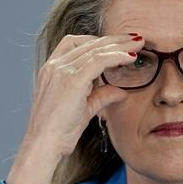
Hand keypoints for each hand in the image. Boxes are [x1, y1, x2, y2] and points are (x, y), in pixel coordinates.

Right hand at [6, 33, 141, 183]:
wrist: (43, 146)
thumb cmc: (58, 134)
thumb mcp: (83, 111)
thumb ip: (100, 97)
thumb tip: (121, 91)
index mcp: (51, 70)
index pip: (74, 44)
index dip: (97, 41)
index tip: (117, 44)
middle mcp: (54, 66)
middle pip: (87, 42)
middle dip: (113, 39)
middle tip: (135, 37)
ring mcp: (61, 71)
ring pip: (95, 48)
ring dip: (119, 44)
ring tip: (139, 43)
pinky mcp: (72, 80)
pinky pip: (99, 60)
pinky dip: (117, 56)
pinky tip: (131, 58)